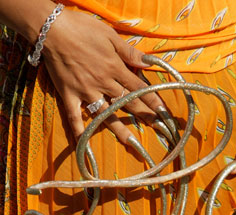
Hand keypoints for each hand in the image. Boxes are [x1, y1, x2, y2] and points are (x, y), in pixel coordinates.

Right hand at [43, 9, 163, 140]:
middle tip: (159, 129)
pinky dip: (79, 131)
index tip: (165, 112)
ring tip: (131, 142)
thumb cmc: (82, 28)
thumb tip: (148, 62)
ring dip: (119, 129)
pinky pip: (74, 117)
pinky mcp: (69, 95)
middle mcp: (103, 83)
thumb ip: (129, 52)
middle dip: (145, 116)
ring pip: (106, 114)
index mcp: (114, 68)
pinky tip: (84, 145)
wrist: (51, 29)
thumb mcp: (110, 35)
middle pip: (127, 102)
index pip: (139, 87)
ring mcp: (86, 91)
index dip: (153, 100)